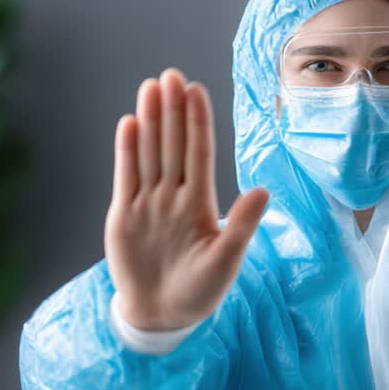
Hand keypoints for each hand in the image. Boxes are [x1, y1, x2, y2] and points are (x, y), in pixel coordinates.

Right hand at [104, 68, 268, 330]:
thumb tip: (264, 191)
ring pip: (150, 153)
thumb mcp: (226, 260)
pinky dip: (127, 151)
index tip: (197, 90)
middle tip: (172, 75)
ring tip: (151, 87)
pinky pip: (126, 176)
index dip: (198, 122)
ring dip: (151, 121)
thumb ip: (242, 225)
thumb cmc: (200, 290)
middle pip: (173, 145)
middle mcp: (173, 197)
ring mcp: (148, 203)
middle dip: (174, 110)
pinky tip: (130, 123)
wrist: (163, 314)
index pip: (199, 154)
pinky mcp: (124, 215)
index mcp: (200, 204)